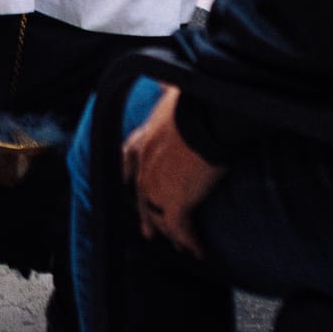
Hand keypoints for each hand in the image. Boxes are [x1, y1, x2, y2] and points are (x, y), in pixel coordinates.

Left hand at [123, 85, 225, 254]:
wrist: (204, 120)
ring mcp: (155, 188)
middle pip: (142, 197)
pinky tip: (199, 251)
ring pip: (159, 217)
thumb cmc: (193, 103)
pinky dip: (190, 242)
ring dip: (171, 234)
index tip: (128, 185)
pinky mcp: (174, 204)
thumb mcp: (173, 93)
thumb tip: (161, 80)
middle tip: (149, 232)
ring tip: (180, 245)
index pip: (127, 160)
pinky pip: (180, 230)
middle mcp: (143, 166)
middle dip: (146, 215)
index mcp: (142, 140)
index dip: (128, 175)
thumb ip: (165, 90)